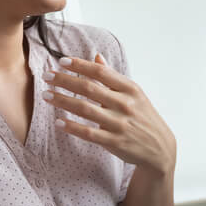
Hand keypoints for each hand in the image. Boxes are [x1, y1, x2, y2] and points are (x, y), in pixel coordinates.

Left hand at [44, 54, 175, 174]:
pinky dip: (72, 127)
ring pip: (85, 109)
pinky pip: (88, 133)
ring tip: (46, 95)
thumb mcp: (134, 94)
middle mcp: (125, 104)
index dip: (80, 65)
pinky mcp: (114, 142)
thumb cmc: (142, 117)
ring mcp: (120, 124)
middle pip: (89, 88)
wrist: (159, 148)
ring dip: (62, 101)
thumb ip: (113, 77)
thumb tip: (96, 57)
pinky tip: (58, 122)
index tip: (61, 61)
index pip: (100, 72)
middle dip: (64, 80)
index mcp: (130, 89)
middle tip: (46, 76)